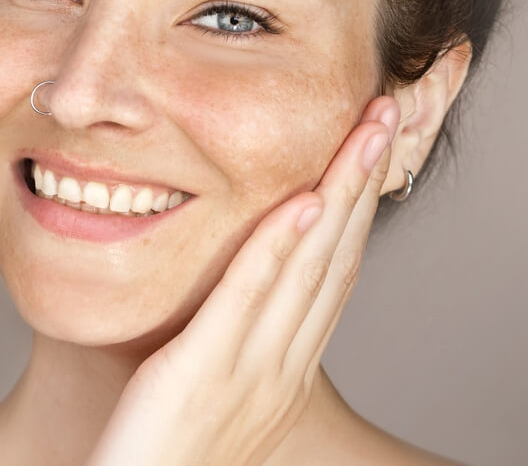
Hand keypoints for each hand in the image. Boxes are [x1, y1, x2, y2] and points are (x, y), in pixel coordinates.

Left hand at [84, 95, 401, 465]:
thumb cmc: (164, 450)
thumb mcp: (213, 390)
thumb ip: (231, 340)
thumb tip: (237, 290)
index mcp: (285, 370)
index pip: (334, 276)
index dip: (357, 210)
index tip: (371, 154)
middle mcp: (282, 367)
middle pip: (336, 259)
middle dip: (363, 184)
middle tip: (385, 117)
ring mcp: (250, 370)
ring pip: (308, 268)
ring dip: (338, 193)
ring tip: (363, 134)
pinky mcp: (204, 370)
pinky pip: (248, 299)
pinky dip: (278, 247)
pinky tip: (302, 202)